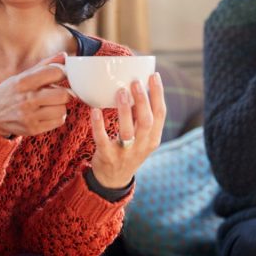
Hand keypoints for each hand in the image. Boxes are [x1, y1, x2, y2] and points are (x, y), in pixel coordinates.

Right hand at [0, 53, 71, 137]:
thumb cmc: (9, 92)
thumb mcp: (22, 76)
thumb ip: (44, 65)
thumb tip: (64, 56)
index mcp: (23, 82)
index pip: (56, 73)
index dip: (62, 73)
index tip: (59, 76)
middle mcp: (26, 99)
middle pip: (63, 95)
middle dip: (64, 92)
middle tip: (58, 92)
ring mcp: (30, 116)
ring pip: (62, 109)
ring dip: (60, 105)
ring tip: (50, 103)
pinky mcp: (33, 129)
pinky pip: (59, 121)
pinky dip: (57, 116)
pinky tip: (47, 113)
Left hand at [89, 73, 165, 188]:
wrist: (113, 180)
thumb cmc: (128, 150)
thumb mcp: (142, 136)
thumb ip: (141, 116)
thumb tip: (138, 85)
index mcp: (153, 137)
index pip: (161, 114)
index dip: (158, 94)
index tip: (154, 75)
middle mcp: (142, 145)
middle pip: (147, 121)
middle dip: (142, 100)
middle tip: (135, 81)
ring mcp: (125, 152)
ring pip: (128, 131)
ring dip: (124, 110)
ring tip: (120, 91)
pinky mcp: (108, 156)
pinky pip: (103, 140)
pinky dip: (99, 125)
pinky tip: (95, 110)